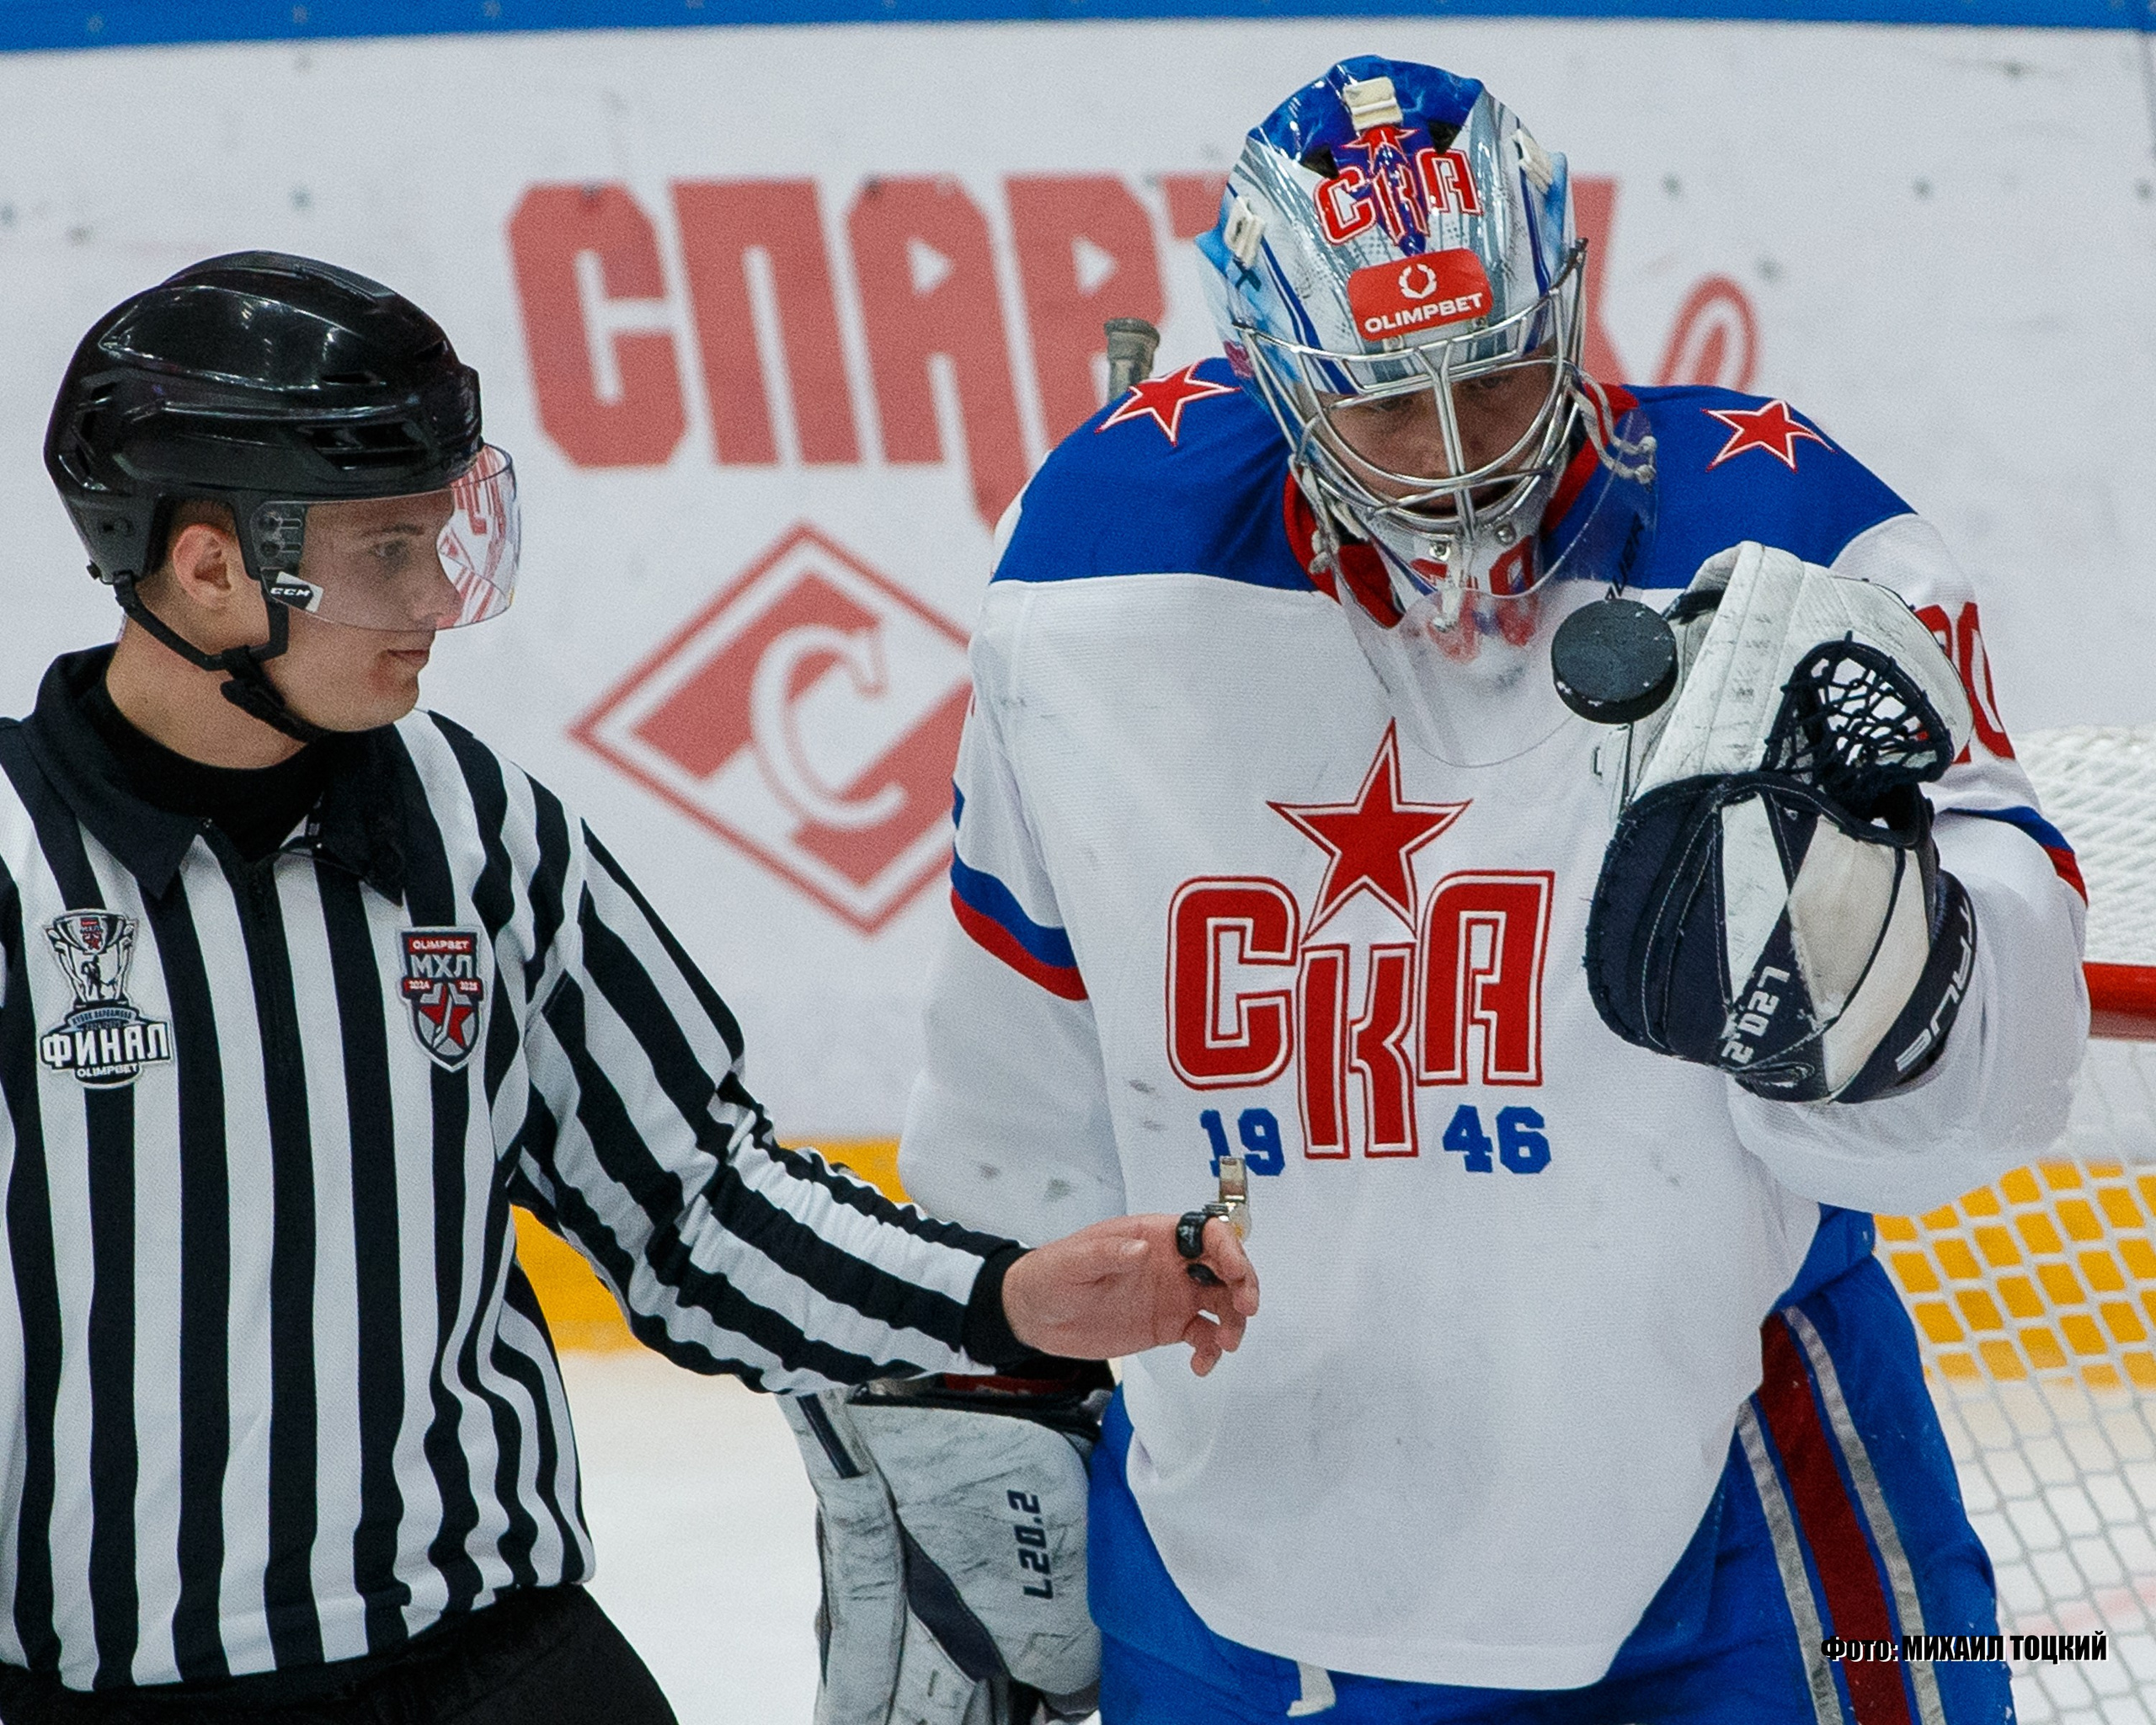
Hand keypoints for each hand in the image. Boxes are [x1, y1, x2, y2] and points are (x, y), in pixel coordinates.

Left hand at [1001, 1215, 1258, 1375]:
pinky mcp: (1169, 1326)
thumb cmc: (1049, 1277)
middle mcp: (1171, 1262)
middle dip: (1243, 1283)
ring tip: (1225, 1345)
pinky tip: (1202, 1365)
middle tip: (1246, 1308)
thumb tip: (1142, 1249)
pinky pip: (1203, 1335)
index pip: (1204, 1232)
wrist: (1035, 1317)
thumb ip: (1106, 1254)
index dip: (1227, 1247)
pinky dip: (1212, 1350)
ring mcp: (1174, 1295)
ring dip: (1233, 1320)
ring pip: (1221, 1302)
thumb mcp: (1071, 1263)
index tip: (1234, 1272)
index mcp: (1152, 1235)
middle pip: (1224, 1266)